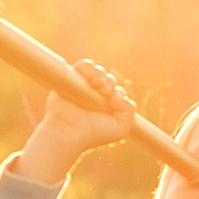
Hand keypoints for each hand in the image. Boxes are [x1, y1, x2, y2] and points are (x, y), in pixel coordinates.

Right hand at [16, 59, 137, 184]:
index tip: (113, 101)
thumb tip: (119, 94)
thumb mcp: (121, 128)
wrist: (69, 132)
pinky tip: (89, 76)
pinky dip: (88, 67)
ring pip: (97, 71)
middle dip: (110, 83)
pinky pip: (83, 66)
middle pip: (109, 80)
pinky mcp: (71, 80)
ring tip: (96, 83)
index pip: (118, 91)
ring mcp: (83, 87)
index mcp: (107, 106)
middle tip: (105, 92)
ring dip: (100, 75)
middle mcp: (95, 96)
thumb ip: (129, 111)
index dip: (118, 93)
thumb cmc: (92, 133)